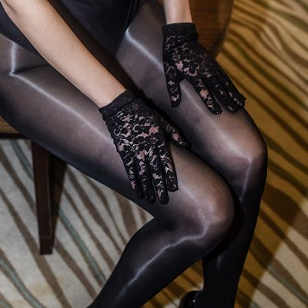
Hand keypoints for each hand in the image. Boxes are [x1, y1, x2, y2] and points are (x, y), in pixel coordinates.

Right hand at [99, 88, 189, 203]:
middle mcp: (147, 148)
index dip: (170, 176)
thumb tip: (186, 144)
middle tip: (163, 200)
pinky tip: (137, 190)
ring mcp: (135, 151)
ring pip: (143, 173)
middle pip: (155, 171)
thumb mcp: (161, 120)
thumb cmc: (143, 112)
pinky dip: (134, 181)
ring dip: (147, 187)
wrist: (120, 107)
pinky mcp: (124, 151)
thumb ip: (173, 133)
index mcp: (158, 140)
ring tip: (151, 199)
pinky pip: (130, 169)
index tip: (173, 188)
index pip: (166, 162)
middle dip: (159, 187)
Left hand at [162, 21, 246, 113]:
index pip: (203, 89)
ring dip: (233, 94)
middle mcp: (205, 71)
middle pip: (218, 87)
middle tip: (234, 110)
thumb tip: (174, 105)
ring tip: (240, 105)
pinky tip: (238, 94)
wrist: (181, 39)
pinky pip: (226, 78)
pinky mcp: (215, 65)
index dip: (210, 101)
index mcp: (193, 74)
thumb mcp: (170, 73)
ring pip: (225, 83)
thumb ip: (173, 90)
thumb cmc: (173, 58)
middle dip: (226, 99)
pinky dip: (233, 87)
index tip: (216, 111)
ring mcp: (212, 68)